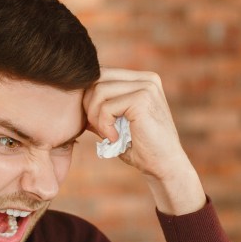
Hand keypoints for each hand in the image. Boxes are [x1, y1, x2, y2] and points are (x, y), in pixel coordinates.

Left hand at [83, 68, 205, 214]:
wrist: (165, 166)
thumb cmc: (141, 148)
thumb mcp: (117, 124)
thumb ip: (101, 109)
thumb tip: (75, 99)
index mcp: (142, 80)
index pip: (103, 75)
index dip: (90, 98)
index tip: (95, 123)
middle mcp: (146, 78)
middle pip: (98, 78)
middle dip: (89, 105)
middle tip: (97, 129)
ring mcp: (146, 86)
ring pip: (99, 90)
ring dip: (94, 116)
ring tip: (106, 134)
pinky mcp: (142, 99)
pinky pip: (106, 107)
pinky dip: (104, 125)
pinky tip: (114, 138)